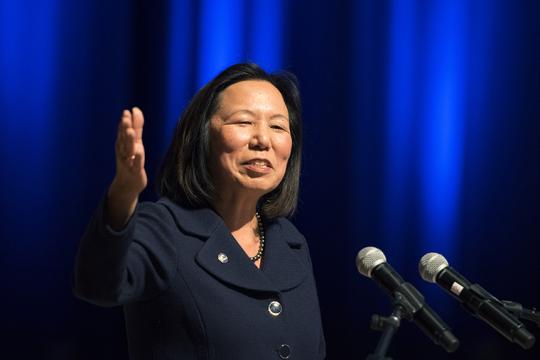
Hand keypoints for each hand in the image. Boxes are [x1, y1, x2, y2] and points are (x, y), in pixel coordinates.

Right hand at [106, 107, 146, 228]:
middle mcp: (124, 152)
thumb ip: (136, 127)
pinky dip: (137, 158)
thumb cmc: (132, 160)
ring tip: (130, 131)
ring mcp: (128, 162)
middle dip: (124, 128)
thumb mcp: (135, 143)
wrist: (128, 184)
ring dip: (128, 140)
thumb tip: (135, 109)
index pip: (123, 131)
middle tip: (125, 117)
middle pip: (124, 138)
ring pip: (128, 150)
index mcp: (124, 144)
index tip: (127, 111)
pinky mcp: (135, 171)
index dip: (125, 121)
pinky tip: (139, 151)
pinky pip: (136, 164)